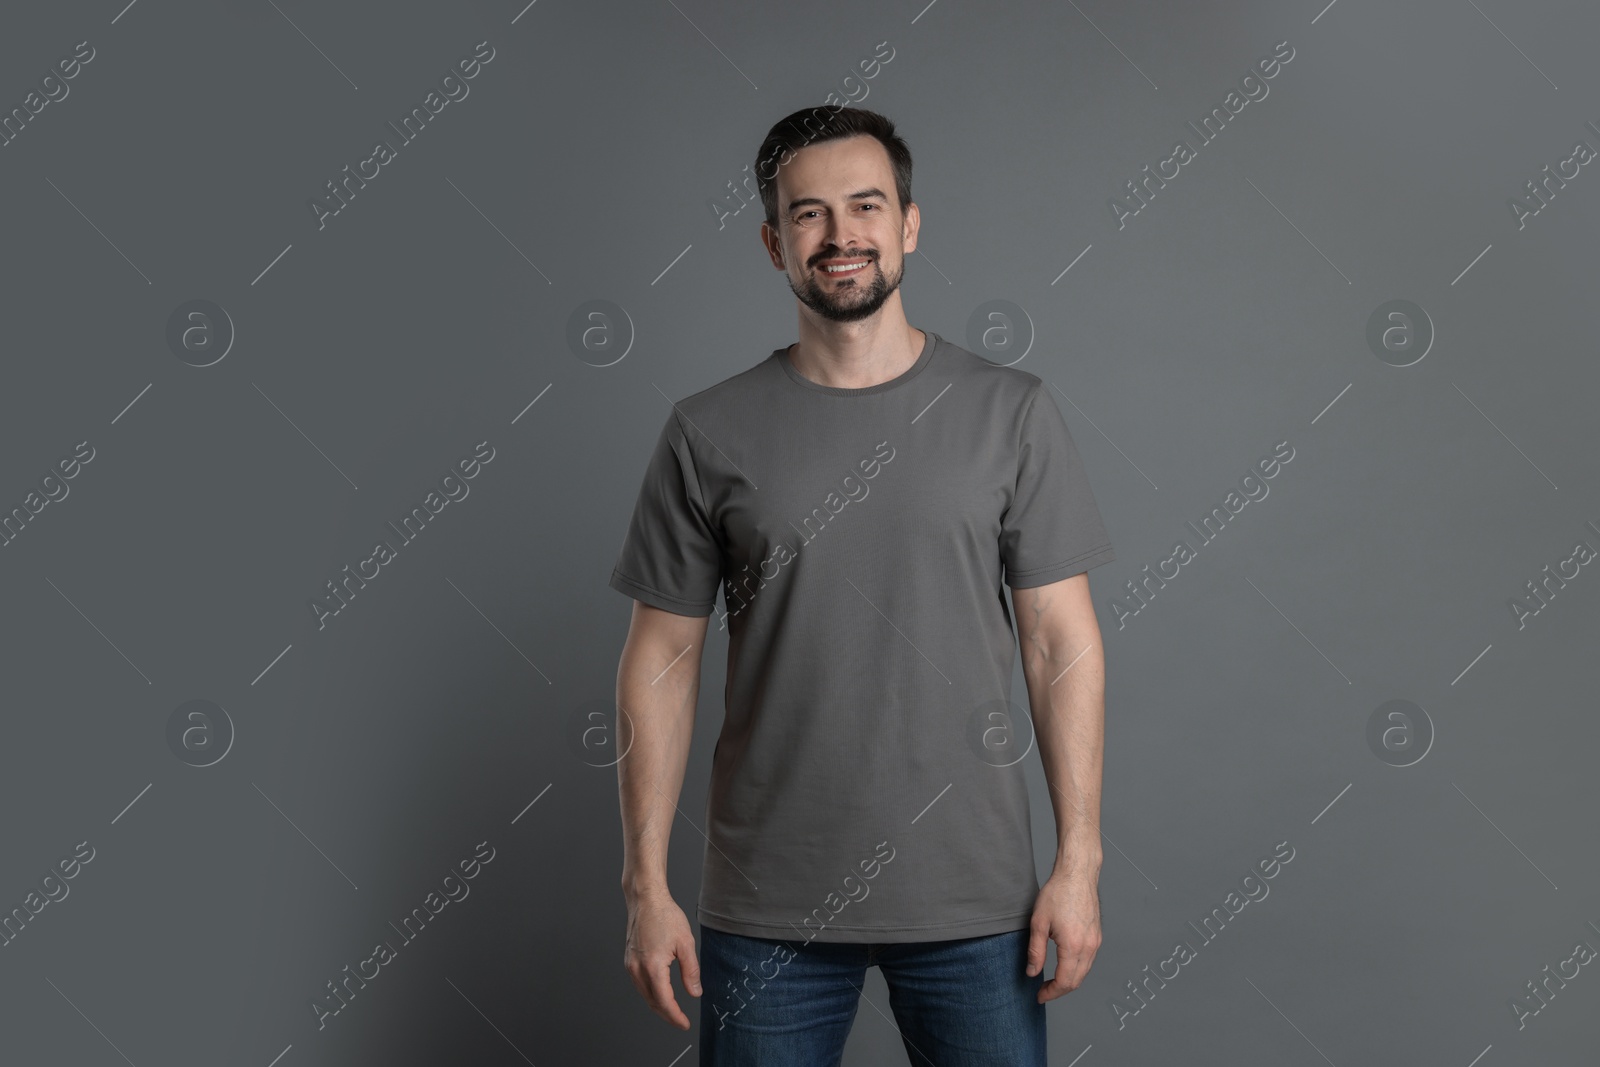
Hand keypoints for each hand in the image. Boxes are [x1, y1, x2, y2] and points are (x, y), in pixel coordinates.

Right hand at [623, 890, 701, 1028]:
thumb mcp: (686, 943)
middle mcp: (637, 968)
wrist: (646, 899)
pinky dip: (651, 993)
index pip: (664, 1001)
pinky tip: (660, 993)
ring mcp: (630, 965)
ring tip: (673, 1011)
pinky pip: (639, 984)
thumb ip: (691, 971)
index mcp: (653, 966)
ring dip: (658, 1005)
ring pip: (644, 994)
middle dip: (667, 1014)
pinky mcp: (629, 960)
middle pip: (652, 1001)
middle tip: (681, 1021)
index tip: (685, 1023)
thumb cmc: (665, 916)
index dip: (675, 1016)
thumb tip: (695, 993)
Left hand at [1025, 870, 1101, 1002]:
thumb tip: (1033, 972)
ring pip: (1084, 972)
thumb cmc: (1058, 893)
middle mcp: (1089, 947)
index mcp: (1073, 946)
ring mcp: (1096, 942)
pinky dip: (1077, 969)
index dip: (1051, 993)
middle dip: (1059, 990)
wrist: (1077, 874)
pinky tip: (1064, 965)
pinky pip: (1088, 961)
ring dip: (1069, 981)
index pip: (1065, 982)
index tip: (1039, 995)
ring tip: (1051, 980)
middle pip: (1077, 981)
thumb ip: (1036, 951)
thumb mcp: (1039, 922)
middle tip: (1043, 991)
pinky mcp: (1097, 936)